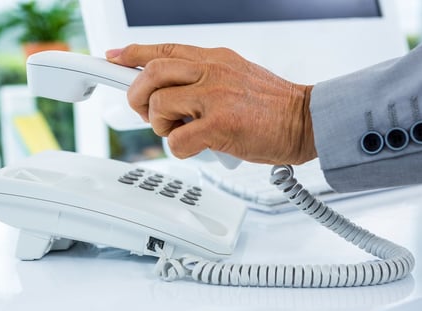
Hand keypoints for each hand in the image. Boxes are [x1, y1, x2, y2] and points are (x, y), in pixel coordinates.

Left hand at [106, 43, 316, 164]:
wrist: (306, 120)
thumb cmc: (272, 105)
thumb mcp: (236, 76)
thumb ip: (204, 79)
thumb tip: (172, 93)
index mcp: (214, 59)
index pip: (164, 49)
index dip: (134, 53)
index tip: (115, 57)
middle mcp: (212, 72)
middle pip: (151, 73)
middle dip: (137, 95)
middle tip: (146, 111)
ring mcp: (215, 98)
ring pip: (159, 105)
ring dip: (160, 124)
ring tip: (179, 131)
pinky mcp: (220, 126)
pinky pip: (177, 140)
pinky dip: (178, 148)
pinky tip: (195, 147)